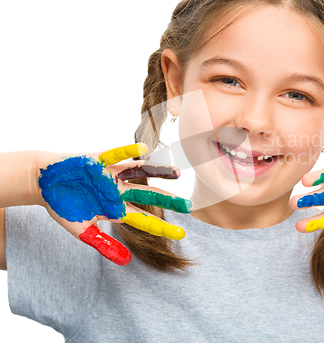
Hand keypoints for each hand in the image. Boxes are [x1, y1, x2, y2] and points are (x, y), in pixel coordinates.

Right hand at [36, 143, 191, 265]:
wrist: (43, 181)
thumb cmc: (63, 205)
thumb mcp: (82, 231)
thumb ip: (103, 245)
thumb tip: (126, 262)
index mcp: (115, 209)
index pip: (144, 219)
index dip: (162, 226)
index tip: (181, 233)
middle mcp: (118, 191)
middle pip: (148, 196)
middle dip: (168, 201)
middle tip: (190, 206)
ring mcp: (111, 175)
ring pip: (139, 173)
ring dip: (158, 172)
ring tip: (177, 172)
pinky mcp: (99, 160)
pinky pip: (116, 156)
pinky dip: (128, 153)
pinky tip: (145, 151)